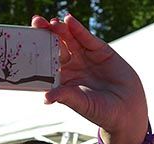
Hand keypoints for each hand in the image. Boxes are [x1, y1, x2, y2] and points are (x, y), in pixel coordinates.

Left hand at [33, 14, 148, 143]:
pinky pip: (86, 38)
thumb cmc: (102, 112)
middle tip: (35, 23)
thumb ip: (66, 97)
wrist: (128, 109)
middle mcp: (71, 67)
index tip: (25, 45)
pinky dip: (78, 30)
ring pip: (70, 41)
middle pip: (55, 48)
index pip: (45, 65)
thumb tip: (46, 97)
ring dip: (60, 30)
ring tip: (51, 22)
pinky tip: (69, 21)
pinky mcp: (101, 51)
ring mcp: (85, 58)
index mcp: (62, 81)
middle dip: (45, 36)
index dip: (36, 54)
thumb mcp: (82, 104)